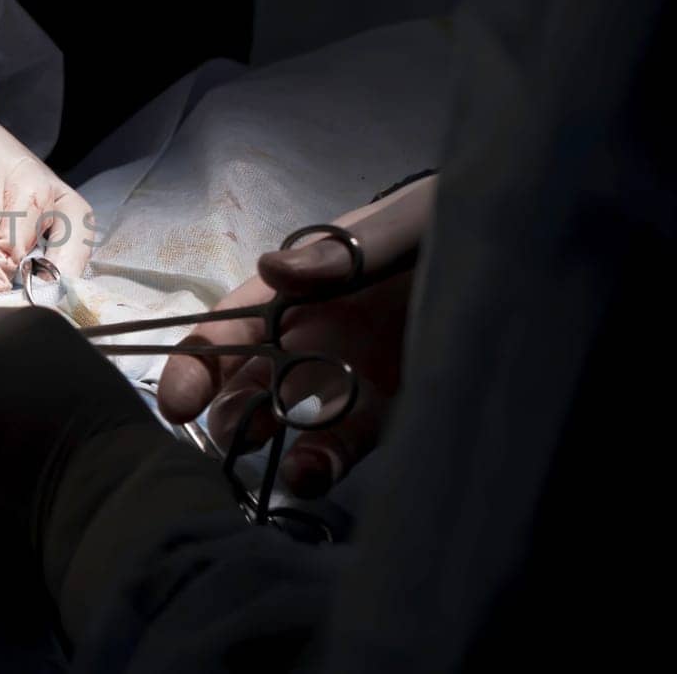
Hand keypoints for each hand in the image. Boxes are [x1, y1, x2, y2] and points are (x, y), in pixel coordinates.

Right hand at [157, 176, 435, 496]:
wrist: (524, 255)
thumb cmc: (440, 226)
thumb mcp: (398, 227)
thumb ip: (338, 252)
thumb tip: (273, 269)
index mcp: (288, 294)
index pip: (223, 333)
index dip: (193, 366)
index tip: (178, 402)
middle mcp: (302, 343)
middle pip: (241, 387)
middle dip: (227, 415)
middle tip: (235, 433)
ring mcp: (340, 383)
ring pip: (282, 424)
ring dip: (269, 446)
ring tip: (278, 465)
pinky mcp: (382, 416)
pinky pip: (339, 446)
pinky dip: (319, 463)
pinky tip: (312, 474)